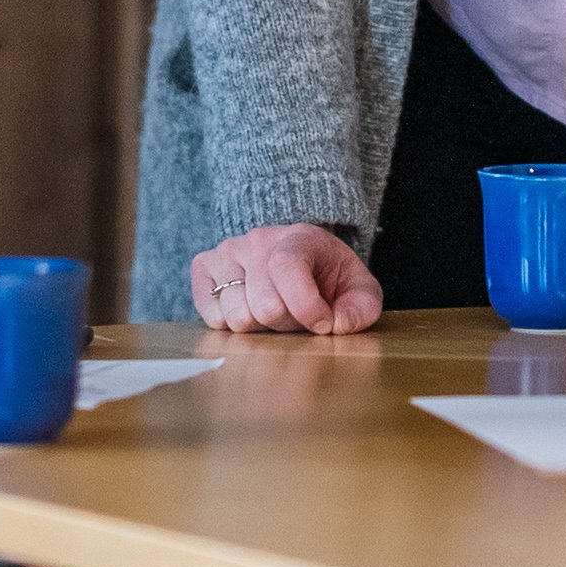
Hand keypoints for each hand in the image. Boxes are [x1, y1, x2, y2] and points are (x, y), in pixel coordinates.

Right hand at [190, 223, 383, 334]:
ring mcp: (227, 252)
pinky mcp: (203, 268)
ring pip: (237, 317)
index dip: (306, 307)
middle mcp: (257, 240)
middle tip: (299, 317)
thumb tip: (338, 325)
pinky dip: (232, 325)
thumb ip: (362, 308)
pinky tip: (250, 310)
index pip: (287, 268)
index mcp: (298, 237)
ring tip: (274, 313)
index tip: (323, 324)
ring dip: (261, 329)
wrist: (298, 256)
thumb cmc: (328, 277)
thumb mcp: (359, 289)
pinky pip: (211, 316)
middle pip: (264, 306)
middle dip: (288, 325)